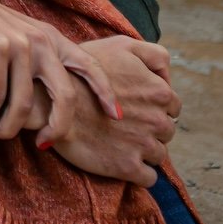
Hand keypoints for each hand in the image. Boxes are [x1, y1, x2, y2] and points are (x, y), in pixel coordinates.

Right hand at [0, 0, 119, 142]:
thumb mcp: (26, 37)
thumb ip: (43, 58)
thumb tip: (55, 97)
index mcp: (54, 39)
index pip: (91, 65)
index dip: (106, 91)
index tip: (115, 116)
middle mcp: (42, 41)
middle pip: (65, 96)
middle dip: (58, 127)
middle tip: (44, 143)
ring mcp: (20, 45)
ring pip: (25, 103)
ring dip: (9, 127)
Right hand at [47, 35, 181, 186]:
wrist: (50, 101)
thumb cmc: (82, 71)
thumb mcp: (122, 46)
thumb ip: (155, 56)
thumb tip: (169, 77)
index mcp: (159, 92)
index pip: (172, 106)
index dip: (153, 105)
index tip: (133, 106)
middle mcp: (157, 120)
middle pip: (166, 131)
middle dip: (150, 128)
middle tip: (124, 123)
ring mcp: (144, 145)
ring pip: (158, 154)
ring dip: (144, 150)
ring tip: (119, 140)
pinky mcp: (129, 167)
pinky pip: (148, 177)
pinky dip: (139, 172)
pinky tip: (120, 159)